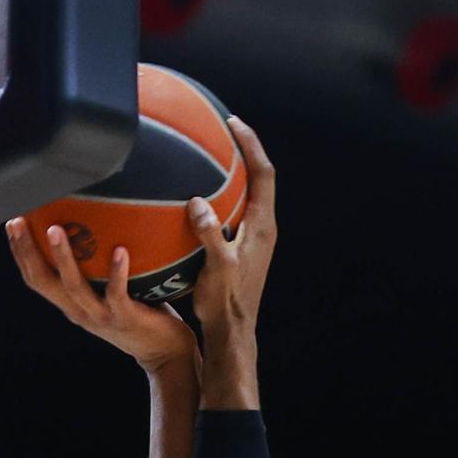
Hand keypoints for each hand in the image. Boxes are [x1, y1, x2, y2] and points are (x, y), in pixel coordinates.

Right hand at [6, 218, 199, 374]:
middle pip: (44, 282)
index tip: (13, 224)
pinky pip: (117, 294)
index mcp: (71, 305)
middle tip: (19, 223)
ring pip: (74, 287)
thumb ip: (95, 272)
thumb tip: (92, 228)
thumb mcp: (106, 295)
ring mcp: (101, 316)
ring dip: (62, 258)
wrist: (162, 353)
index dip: (21, 254)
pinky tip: (120, 251)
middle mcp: (79, 312)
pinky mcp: (124, 318)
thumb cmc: (139, 316)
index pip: (37, 279)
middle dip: (27, 252)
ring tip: (55, 230)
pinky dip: (117, 272)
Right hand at [188, 118, 277, 346]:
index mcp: (262, 227)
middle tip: (221, 132)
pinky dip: (218, 200)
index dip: (251, 144)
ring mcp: (253, 241)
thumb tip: (197, 203)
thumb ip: (210, 234)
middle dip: (242, 152)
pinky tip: (194, 203)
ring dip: (232, 175)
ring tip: (209, 158)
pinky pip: (232, 214)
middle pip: (258, 178)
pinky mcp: (241, 252)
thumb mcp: (217, 268)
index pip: (263, 173)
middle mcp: (262, 229)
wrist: (231, 334)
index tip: (233, 123)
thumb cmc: (225, 304)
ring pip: (246, 196)